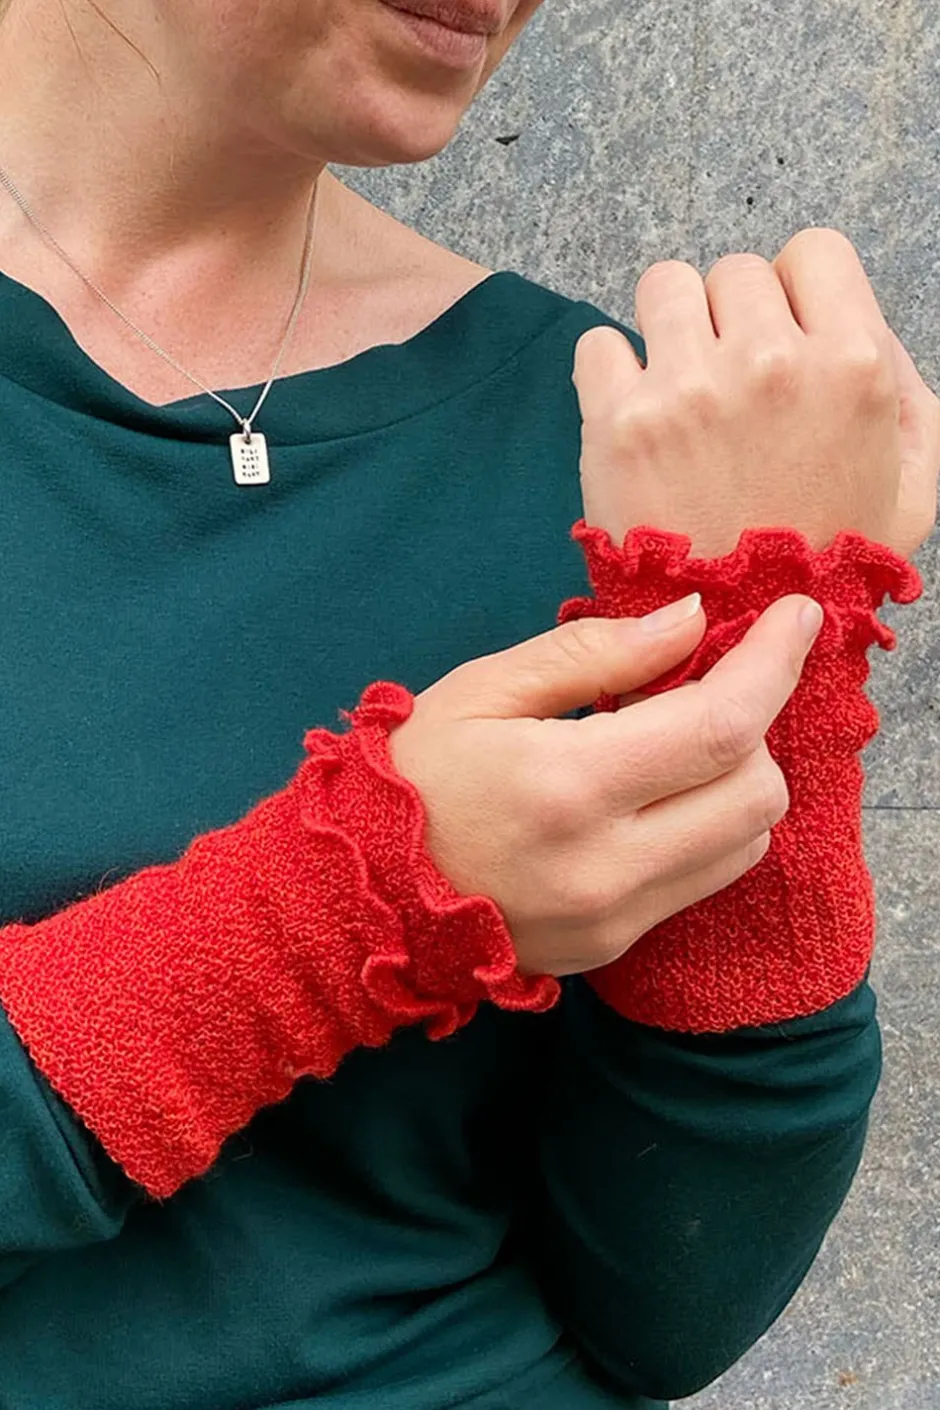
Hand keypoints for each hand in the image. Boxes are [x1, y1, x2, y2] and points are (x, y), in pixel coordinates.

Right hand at [390, 594, 821, 976]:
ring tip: (671, 744)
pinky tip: (650, 797)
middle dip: (755, 724)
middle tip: (701, 687)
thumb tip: (691, 622)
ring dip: (736, 779)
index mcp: (566, 786)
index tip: (798, 616)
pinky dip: (705, 826)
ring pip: (746, 843)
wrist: (354, 898)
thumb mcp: (485, 689)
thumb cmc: (408, 777)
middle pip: (758, 792)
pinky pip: (701, 880)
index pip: (722, 726)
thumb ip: (595, 652)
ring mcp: (613, 918)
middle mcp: (606, 866)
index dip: (775, 663)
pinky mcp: (612, 947)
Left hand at [574, 228, 939, 557]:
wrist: (737, 640)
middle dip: (730, 321)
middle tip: (726, 388)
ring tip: (678, 395)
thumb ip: (904, 387)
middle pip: (734, 272)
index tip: (778, 340)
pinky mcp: (621, 423)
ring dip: (668, 332)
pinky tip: (634, 418)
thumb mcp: (913, 481)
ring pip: (663, 286)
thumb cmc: (824, 566)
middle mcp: (770, 365)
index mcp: (851, 367)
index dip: (794, 294)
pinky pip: (598, 343)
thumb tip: (857, 322)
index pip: (813, 252)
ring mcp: (690, 391)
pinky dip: (608, 373)